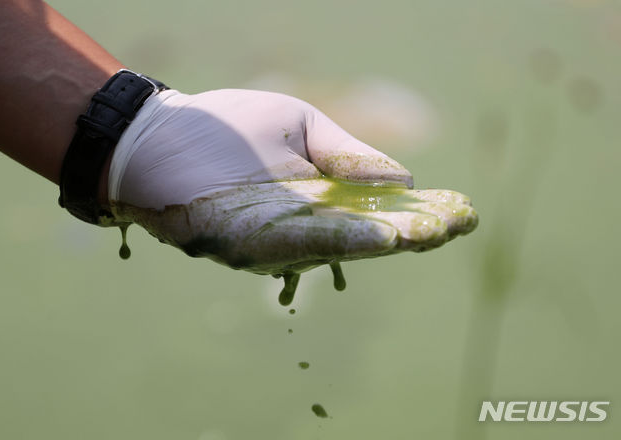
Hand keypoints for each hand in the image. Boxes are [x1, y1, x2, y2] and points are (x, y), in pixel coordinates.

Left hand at [107, 89, 476, 291]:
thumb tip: (405, 180)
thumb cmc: (226, 129)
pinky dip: (341, 242)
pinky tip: (380, 237)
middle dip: (414, 232)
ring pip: (342, 246)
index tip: (462, 210)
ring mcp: (277, 239)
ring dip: (388, 242)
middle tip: (459, 225)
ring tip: (432, 233)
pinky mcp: (247, 244)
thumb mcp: (300, 128)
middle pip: (368, 236)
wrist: (158, 137)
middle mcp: (304, 227)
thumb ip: (348, 154)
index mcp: (320, 197)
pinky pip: (301, 243)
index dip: (420, 212)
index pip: (380, 210)